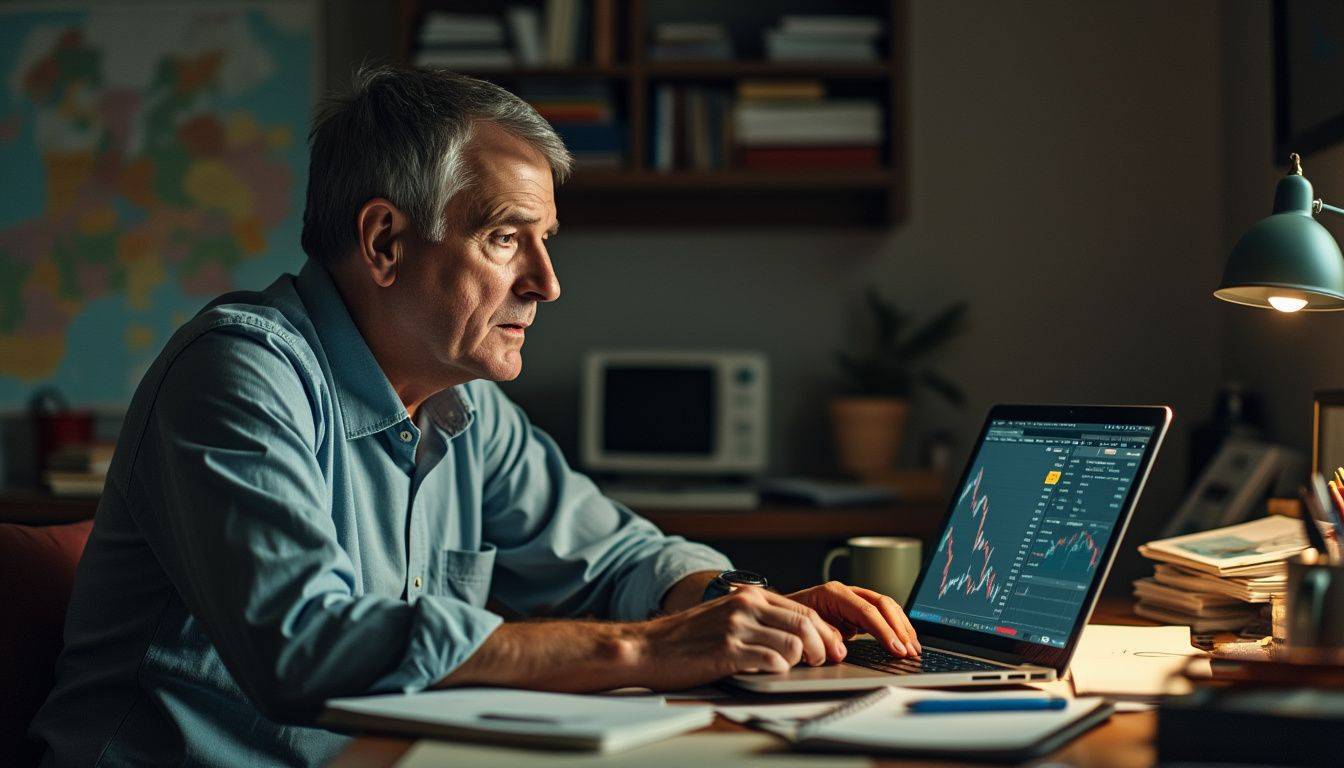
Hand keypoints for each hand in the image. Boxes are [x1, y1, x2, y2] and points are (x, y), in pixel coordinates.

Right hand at [633, 588, 845, 689]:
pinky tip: (774, 673)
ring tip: (799, 669)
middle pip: (805, 624)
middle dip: (824, 646)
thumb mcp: (725, 615)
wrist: (649, 647)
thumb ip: (757, 618)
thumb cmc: (686, 636)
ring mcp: (737, 628)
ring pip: (794, 643)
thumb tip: (794, 634)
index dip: (825, 631)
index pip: (802, 609)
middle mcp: (745, 607)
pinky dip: (780, 670)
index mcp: (748, 597)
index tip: (834, 646)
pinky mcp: (727, 651)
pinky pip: (771, 661)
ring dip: (804, 660)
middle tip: (826, 661)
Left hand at [787, 581, 920, 657]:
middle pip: (882, 604)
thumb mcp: (803, 629)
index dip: (884, 631)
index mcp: (833, 593)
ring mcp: (853, 599)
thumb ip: (824, 636)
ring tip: (914, 647)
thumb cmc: (789, 620)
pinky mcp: (857, 610)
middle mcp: (846, 592)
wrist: (778, 614)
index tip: (896, 648)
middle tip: (910, 650)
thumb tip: (841, 648)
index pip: (866, 611)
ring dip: (902, 627)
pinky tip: (905, 640)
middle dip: (899, 628)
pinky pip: (882, 614)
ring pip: (886, 607)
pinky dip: (895, 627)